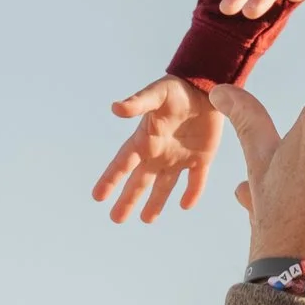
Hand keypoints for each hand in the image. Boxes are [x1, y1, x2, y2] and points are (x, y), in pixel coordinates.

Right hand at [92, 75, 225, 225]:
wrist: (206, 84)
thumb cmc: (177, 88)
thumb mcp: (156, 94)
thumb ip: (138, 102)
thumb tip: (116, 108)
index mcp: (146, 140)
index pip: (123, 164)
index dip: (111, 179)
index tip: (98, 197)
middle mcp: (159, 152)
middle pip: (140, 181)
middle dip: (128, 199)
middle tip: (116, 219)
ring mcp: (179, 156)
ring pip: (165, 185)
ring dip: (155, 202)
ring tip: (146, 220)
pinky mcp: (201, 157)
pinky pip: (196, 180)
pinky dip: (192, 192)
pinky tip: (186, 205)